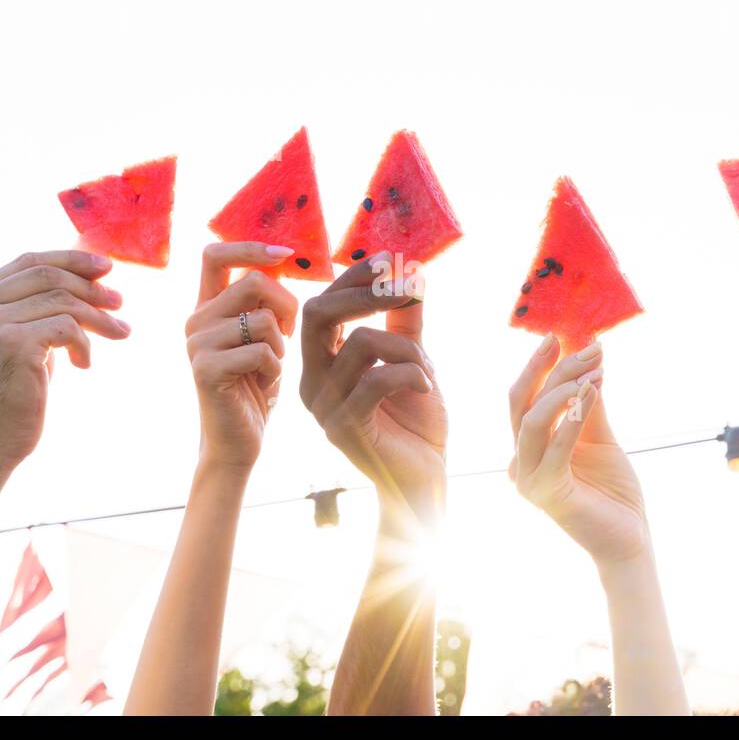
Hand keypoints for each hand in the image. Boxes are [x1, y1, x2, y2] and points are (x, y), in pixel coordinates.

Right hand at [0, 250, 130, 475]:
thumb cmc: (5, 395)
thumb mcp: (14, 340)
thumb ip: (33, 308)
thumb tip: (87, 278)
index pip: (28, 261)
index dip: (71, 259)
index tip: (105, 267)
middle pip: (48, 275)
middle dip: (91, 286)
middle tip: (120, 302)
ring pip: (63, 300)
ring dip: (99, 317)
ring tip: (120, 333)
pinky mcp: (12, 343)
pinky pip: (68, 327)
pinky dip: (85, 344)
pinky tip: (84, 364)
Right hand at [186, 243, 298, 474]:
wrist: (237, 441)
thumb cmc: (256, 387)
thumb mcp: (263, 336)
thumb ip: (264, 301)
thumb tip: (284, 257)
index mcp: (208, 307)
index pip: (216, 254)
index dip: (251, 248)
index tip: (286, 254)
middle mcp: (196, 319)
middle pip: (253, 282)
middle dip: (287, 306)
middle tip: (289, 335)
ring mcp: (196, 344)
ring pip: (263, 319)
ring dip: (281, 345)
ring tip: (270, 366)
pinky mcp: (205, 368)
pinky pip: (261, 351)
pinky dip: (275, 368)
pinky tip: (264, 384)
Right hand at [299, 251, 443, 520]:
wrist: (424, 480)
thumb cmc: (416, 423)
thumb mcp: (412, 361)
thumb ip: (406, 320)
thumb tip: (412, 269)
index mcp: (320, 363)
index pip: (322, 304)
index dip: (353, 277)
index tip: (392, 259)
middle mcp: (311, 382)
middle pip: (320, 313)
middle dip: (367, 292)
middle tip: (408, 288)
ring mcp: (323, 406)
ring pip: (360, 342)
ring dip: (407, 349)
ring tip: (427, 371)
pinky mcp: (344, 427)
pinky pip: (376, 378)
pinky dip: (411, 374)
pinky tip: (426, 388)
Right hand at [508, 335, 647, 564]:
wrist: (630, 538)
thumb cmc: (614, 491)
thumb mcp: (600, 437)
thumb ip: (588, 403)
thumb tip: (590, 358)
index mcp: (528, 447)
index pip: (526, 397)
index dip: (542, 365)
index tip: (563, 336)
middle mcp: (520, 460)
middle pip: (522, 403)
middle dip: (549, 369)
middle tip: (583, 345)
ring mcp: (527, 478)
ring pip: (531, 421)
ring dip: (562, 390)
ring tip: (594, 371)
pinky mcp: (545, 493)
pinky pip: (555, 447)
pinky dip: (573, 417)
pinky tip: (593, 393)